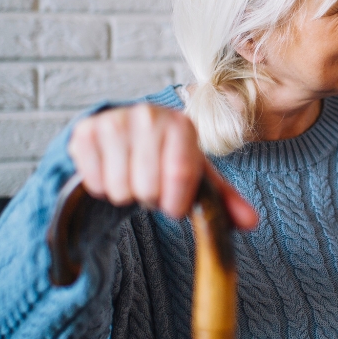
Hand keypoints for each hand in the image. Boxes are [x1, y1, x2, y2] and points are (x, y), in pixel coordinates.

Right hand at [68, 103, 257, 227]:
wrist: (128, 134)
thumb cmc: (169, 158)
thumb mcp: (199, 176)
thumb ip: (226, 201)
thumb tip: (252, 223)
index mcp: (182, 124)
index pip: (180, 174)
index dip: (176, 202)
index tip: (174, 207)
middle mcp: (148, 115)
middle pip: (147, 187)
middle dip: (150, 198)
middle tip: (152, 186)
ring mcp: (114, 121)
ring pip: (119, 189)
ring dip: (127, 194)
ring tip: (133, 178)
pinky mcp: (85, 132)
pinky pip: (94, 183)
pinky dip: (103, 188)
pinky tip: (113, 171)